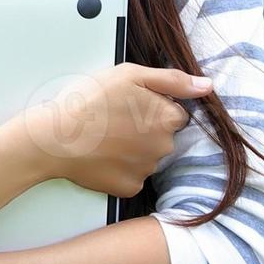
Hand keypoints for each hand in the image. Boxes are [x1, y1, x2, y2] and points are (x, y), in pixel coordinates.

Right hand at [19, 63, 209, 197]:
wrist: (55, 137)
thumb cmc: (88, 101)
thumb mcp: (130, 75)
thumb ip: (173, 80)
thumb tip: (208, 86)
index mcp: (167, 118)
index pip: (174, 112)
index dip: (153, 105)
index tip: (129, 104)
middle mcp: (163, 147)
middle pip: (162, 136)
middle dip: (145, 128)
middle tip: (115, 120)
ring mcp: (147, 170)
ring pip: (148, 156)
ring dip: (133, 148)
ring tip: (105, 137)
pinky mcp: (129, 187)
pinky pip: (133, 176)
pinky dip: (121, 167)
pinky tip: (103, 156)